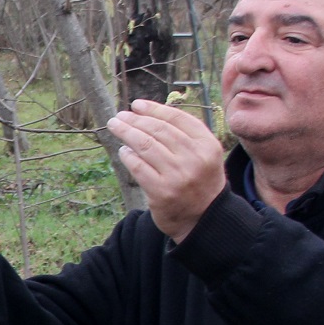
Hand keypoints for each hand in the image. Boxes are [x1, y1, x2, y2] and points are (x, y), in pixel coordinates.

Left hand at [108, 100, 226, 242]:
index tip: (136, 105)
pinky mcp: (161, 192)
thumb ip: (185, 135)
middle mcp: (194, 158)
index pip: (177, 119)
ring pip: (145, 145)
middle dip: (135, 120)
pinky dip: (127, 156)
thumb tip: (148, 113)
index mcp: (208, 145)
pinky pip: (138, 167)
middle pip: (158, 130)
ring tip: (116, 127)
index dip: (154, 109)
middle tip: (119, 116)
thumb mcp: (204, 155)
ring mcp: (178, 176)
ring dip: (126, 133)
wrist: (204, 219)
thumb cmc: (199, 181)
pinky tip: (123, 150)